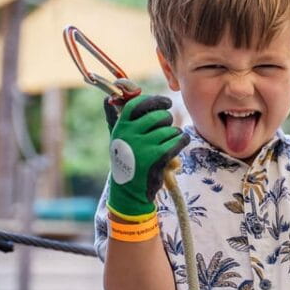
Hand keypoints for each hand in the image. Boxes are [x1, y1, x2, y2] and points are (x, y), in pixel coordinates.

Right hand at [106, 95, 189, 220]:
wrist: (128, 192)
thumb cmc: (125, 161)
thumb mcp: (117, 140)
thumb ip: (115, 118)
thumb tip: (107, 98)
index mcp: (121, 128)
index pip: (137, 104)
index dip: (154, 101)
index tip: (166, 103)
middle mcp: (129, 135)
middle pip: (158, 116)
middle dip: (167, 119)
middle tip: (167, 126)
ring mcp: (142, 146)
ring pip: (169, 130)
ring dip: (175, 133)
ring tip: (171, 139)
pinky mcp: (156, 158)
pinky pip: (176, 141)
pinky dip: (182, 140)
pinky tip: (181, 142)